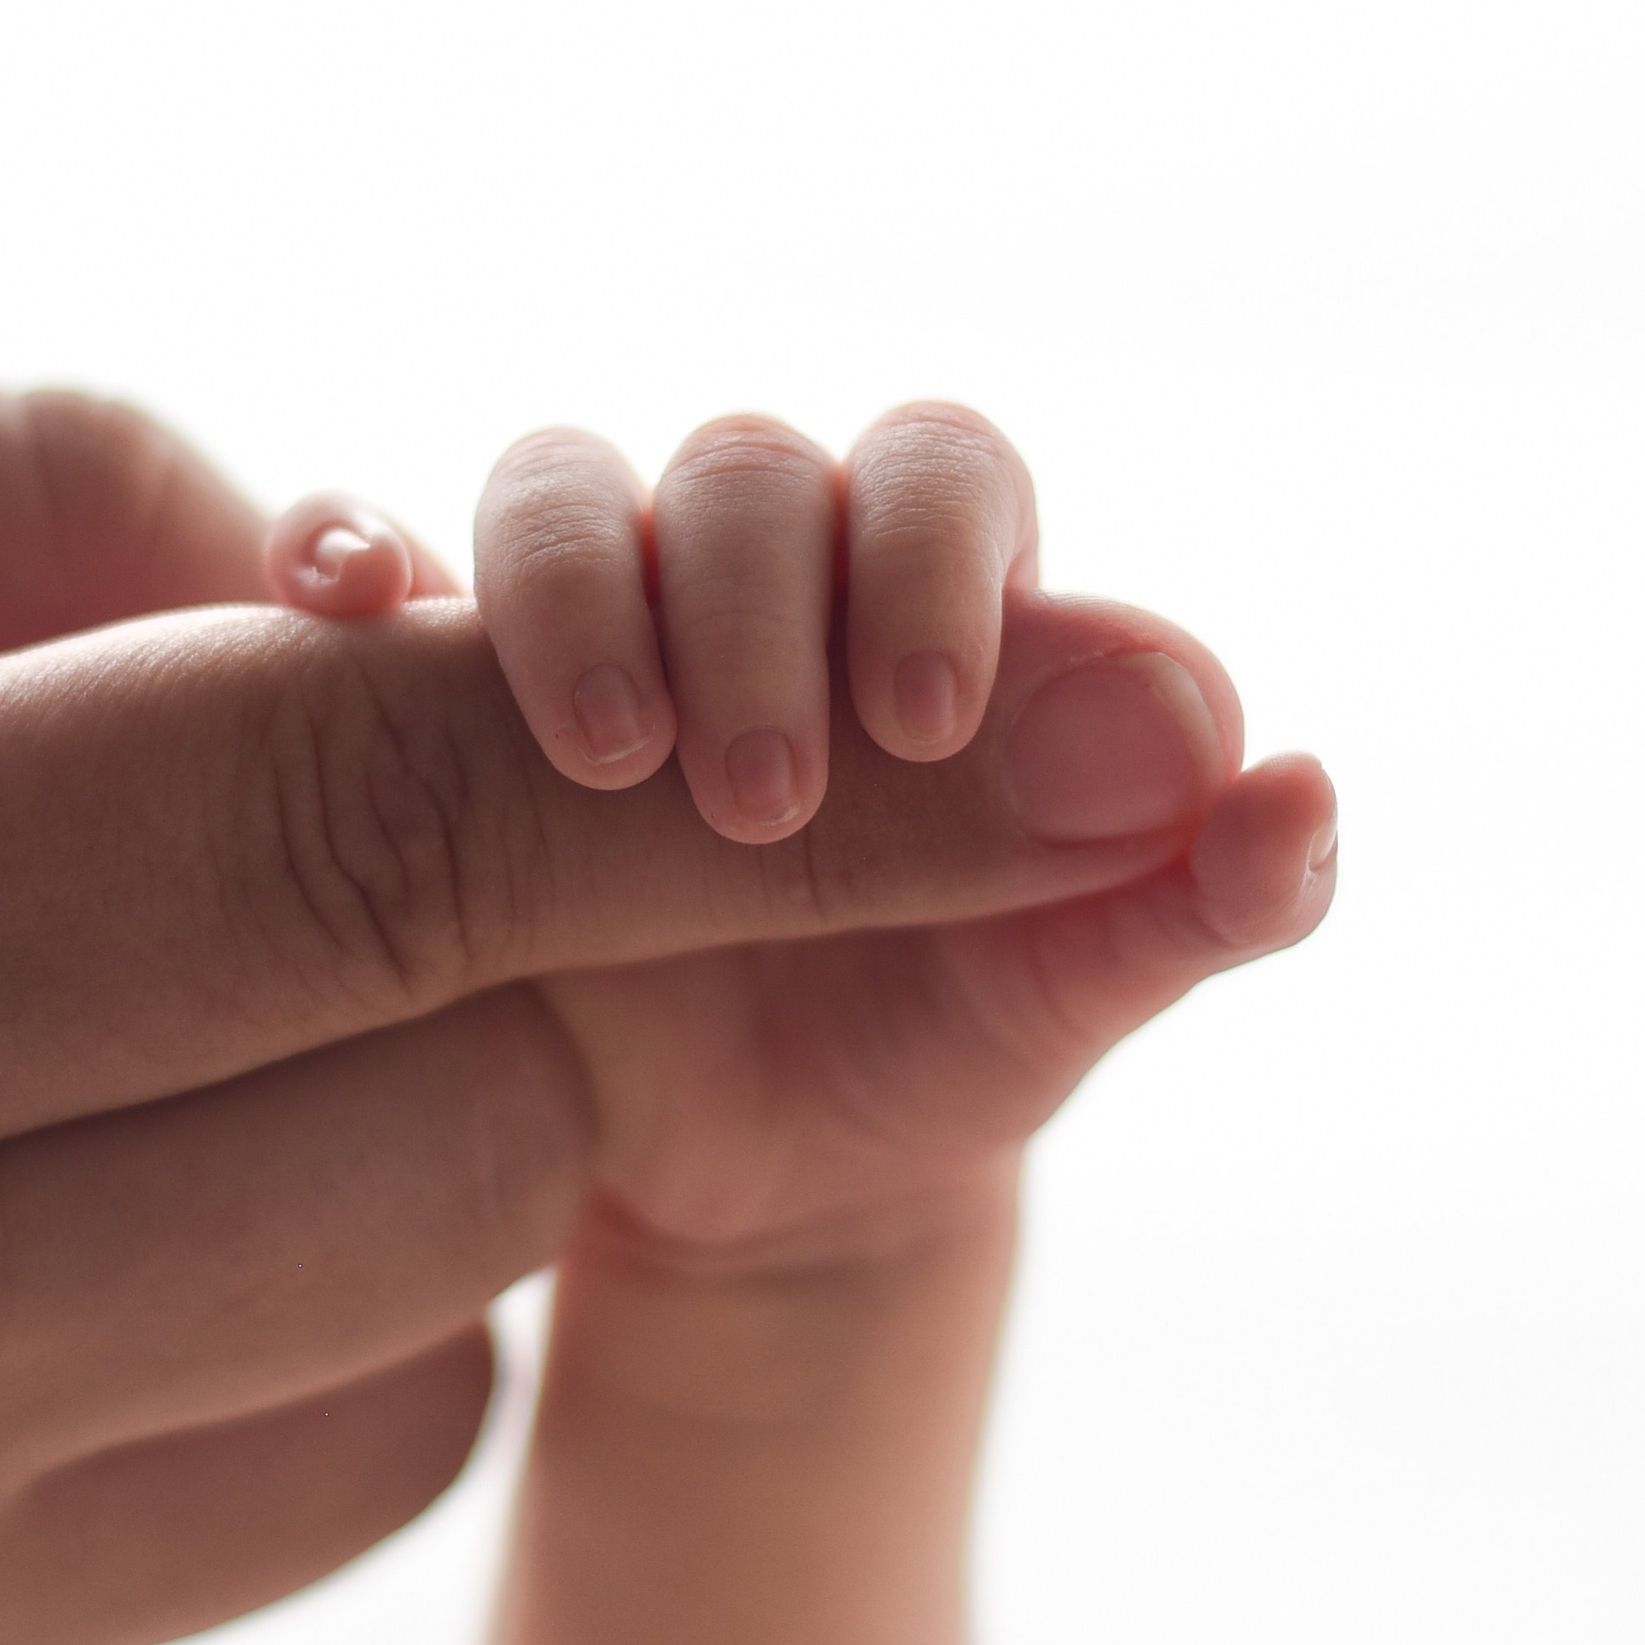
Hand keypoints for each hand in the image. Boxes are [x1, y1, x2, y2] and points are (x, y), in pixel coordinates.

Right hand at [273, 404, 1336, 1278]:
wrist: (751, 1175)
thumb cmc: (931, 1055)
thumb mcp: (1060, 1007)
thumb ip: (1190, 902)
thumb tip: (1303, 790)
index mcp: (930, 602)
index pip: (940, 473)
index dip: (938, 559)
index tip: (931, 716)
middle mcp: (758, 578)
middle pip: (748, 470)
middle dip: (754, 611)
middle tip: (761, 798)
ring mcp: (594, 620)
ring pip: (564, 489)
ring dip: (575, 597)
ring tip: (610, 767)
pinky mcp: (435, 693)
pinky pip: (378, 564)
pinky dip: (352, 548)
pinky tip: (340, 598)